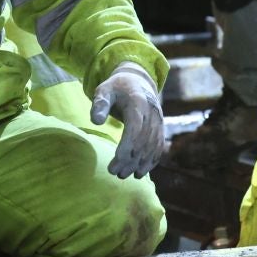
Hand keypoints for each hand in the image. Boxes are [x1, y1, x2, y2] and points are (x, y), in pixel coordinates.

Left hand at [90, 62, 163, 178]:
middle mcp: (152, 113)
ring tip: (125, 175)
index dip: (125, 148)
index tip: (113, 164)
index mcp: (138, 103)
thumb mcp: (104, 90)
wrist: (138, 81)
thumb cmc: (117, 88)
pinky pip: (158, 147)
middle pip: (143, 141)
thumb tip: (96, 122)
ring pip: (152, 147)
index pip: (135, 129)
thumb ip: (99, 104)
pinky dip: (151, 161)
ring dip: (140, 164)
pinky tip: (140, 172)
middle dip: (130, 160)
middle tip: (115, 173)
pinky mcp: (160, 128)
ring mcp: (158, 121)